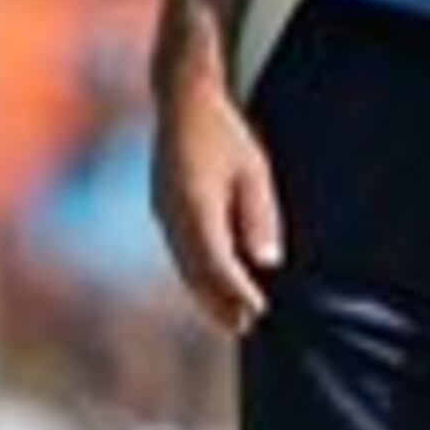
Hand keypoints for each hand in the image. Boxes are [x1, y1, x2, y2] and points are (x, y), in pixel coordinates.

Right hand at [152, 69, 283, 333]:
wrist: (182, 103)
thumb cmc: (226, 134)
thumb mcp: (253, 170)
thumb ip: (259, 215)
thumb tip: (267, 262)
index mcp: (195, 203)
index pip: (217, 260)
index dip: (237, 290)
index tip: (260, 310)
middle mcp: (172, 214)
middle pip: (196, 271)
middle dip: (220, 302)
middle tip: (247, 327)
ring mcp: (162, 212)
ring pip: (184, 265)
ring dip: (206, 294)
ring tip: (233, 319)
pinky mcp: (162, 210)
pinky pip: (180, 252)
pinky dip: (197, 275)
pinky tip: (214, 288)